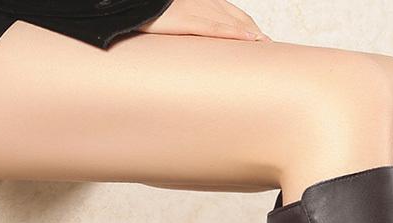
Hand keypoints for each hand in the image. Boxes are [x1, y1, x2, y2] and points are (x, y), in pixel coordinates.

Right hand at [140, 0, 270, 40]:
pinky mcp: (183, 18)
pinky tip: (250, 39)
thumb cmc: (143, 11)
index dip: (247, 26)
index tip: (260, 40)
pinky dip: (234, 33)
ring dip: (252, 34)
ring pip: (230, 21)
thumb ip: (187, 24)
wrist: (123, 2)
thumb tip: (193, 40)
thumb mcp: (170, 17)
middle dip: (254, 32)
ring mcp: (192, 8)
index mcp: (198, 1)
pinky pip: (214, 27)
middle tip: (270, 48)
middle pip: (236, 17)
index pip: (231, 14)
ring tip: (267, 47)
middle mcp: (199, 1)